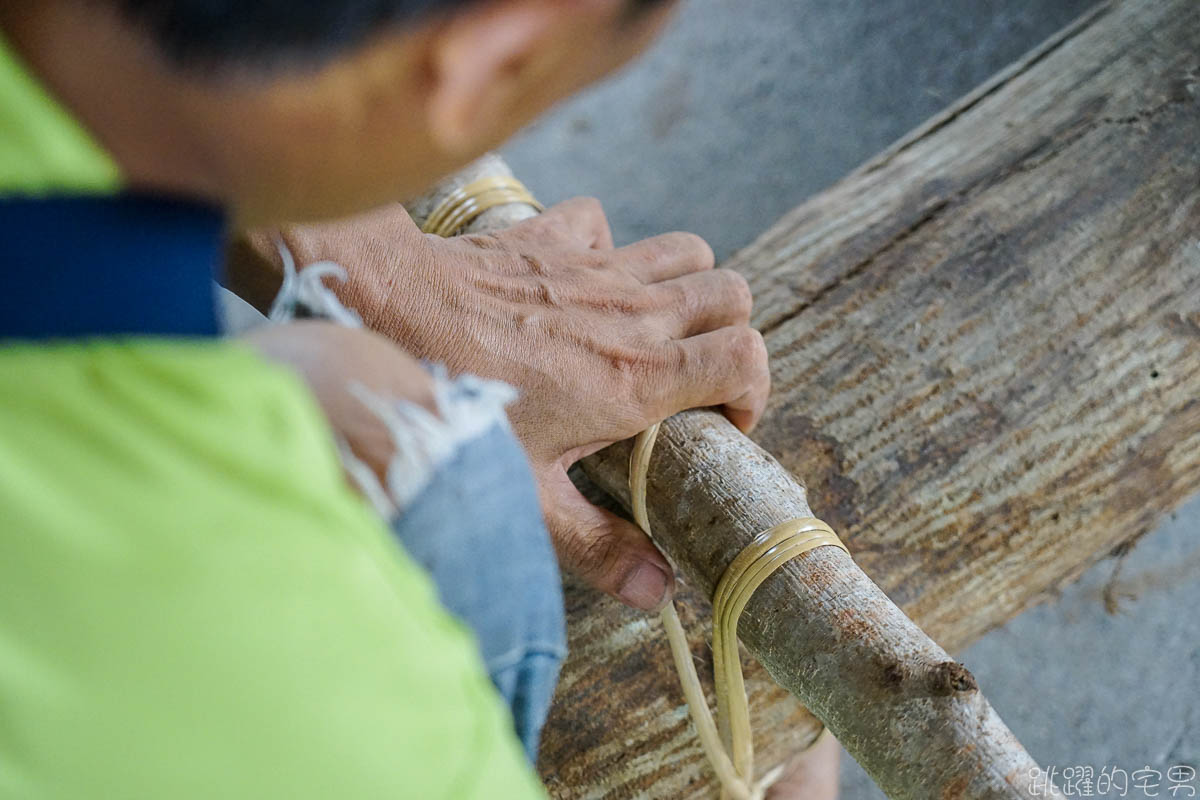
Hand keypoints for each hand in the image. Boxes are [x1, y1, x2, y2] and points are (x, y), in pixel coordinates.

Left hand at [228, 199, 770, 610]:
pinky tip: (580, 286)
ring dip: (685, 284)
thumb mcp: (523, 494)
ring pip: (687, 249)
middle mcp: (629, 313)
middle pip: (731, 293)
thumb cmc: (449, 402)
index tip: (719, 422)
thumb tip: (658, 591)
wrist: (380, 309)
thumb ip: (596, 545)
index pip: (746, 356)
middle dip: (729, 332)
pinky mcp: (550, 237)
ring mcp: (592, 268)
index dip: (750, 389)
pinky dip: (607, 250)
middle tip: (692, 378)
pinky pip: (605, 225)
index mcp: (635, 376)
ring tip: (652, 331)